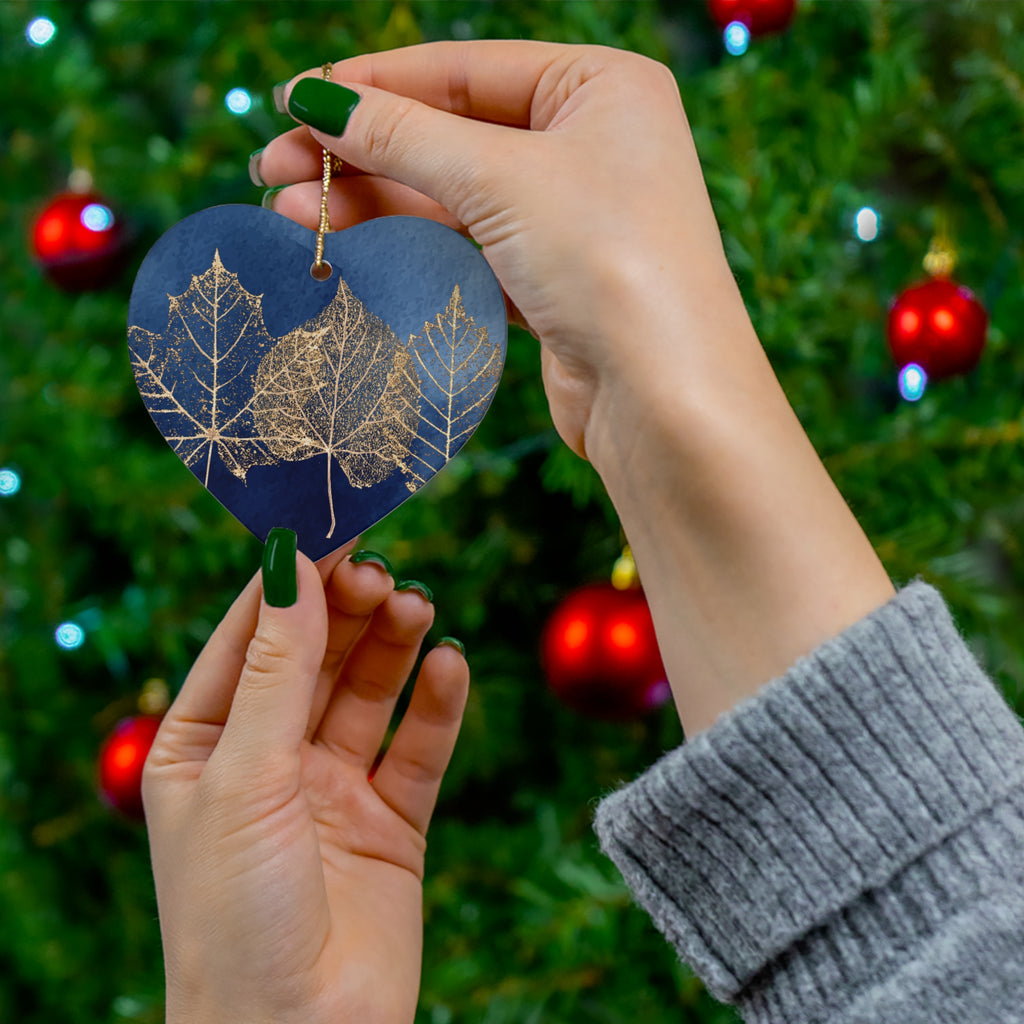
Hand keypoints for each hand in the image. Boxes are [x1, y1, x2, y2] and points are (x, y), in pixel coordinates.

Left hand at [143, 543, 467, 1023]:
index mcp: (204, 746)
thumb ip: (277, 670)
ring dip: (393, 646)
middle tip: (382, 572)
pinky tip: (450, 666)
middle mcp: (268, 760)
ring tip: (417, 608)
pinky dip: (437, 705)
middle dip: (347, 611)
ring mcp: (332, 789)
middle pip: (316, 657)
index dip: (289, 582)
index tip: (332, 525)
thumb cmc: (235, 916)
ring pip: (369, 693)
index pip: (249, 638)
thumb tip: (291, 564)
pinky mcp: (391, 821)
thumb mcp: (245, 776)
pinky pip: (418, 748)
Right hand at [257, 41, 893, 737]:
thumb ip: (403, 136)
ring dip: (374, 202)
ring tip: (293, 211)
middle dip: (362, 152)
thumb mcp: (500, 179)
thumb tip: (315, 101)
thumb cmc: (608, 261)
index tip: (293, 101)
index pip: (464, 69)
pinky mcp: (553, 280)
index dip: (373, 85)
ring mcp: (572, 216)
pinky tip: (351, 245)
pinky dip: (411, 246)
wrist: (664, 397)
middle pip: (452, 133)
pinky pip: (468, 247)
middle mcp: (590, 144)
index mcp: (599, 87)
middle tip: (275, 168)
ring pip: (453, 196)